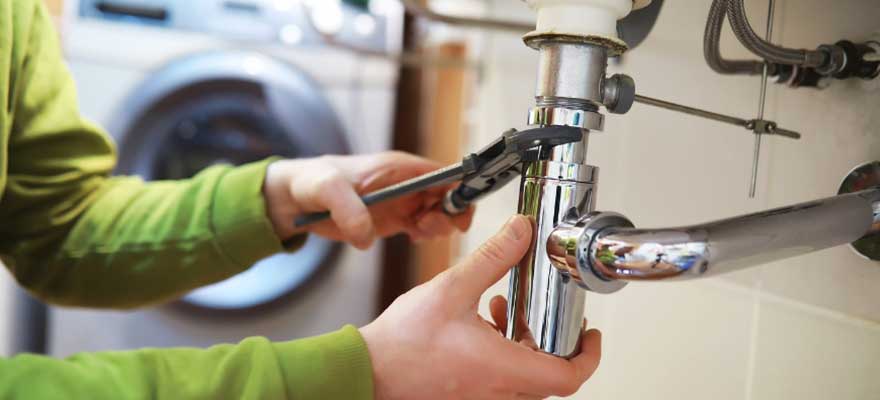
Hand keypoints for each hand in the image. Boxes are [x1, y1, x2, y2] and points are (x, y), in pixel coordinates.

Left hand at [263, 151, 474, 248]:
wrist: (295, 198)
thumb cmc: (312, 182)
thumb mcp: (326, 189)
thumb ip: (348, 209)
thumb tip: (366, 236)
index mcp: (399, 167)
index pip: (445, 174)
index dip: (460, 190)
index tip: (457, 213)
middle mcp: (407, 183)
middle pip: (450, 196)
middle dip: (450, 214)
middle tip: (426, 227)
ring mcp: (402, 202)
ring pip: (440, 214)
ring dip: (437, 227)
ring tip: (416, 233)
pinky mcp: (394, 219)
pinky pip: (423, 227)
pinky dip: (425, 235)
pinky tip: (411, 238)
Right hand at [360, 215, 601, 399]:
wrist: (367, 372)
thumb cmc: (402, 344)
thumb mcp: (452, 288)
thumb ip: (492, 258)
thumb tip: (521, 232)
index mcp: (502, 369)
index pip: (568, 376)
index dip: (588, 355)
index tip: (590, 334)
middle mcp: (498, 392)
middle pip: (550, 375)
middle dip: (551, 339)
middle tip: (544, 313)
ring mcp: (482, 399)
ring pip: (525, 378)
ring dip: (524, 344)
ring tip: (504, 310)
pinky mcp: (467, 397)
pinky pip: (501, 382)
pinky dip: (503, 354)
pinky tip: (480, 324)